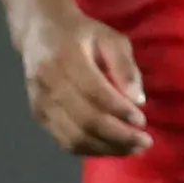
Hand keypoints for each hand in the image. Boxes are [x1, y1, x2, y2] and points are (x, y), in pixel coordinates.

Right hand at [16, 5, 149, 157]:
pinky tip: (111, 148)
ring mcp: (40, 103)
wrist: (39, 32)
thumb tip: (138, 101)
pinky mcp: (39, 115)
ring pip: (74, 137)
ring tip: (132, 149)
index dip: (120, 111)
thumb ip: (126, 67)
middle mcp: (48, 83)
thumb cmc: (81, 34)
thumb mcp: (111, 39)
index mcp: (66, 58)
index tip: (142, 120)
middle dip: (119, 136)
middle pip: (85, 121)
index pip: (95, 93)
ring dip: (107, 148)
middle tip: (144, 141)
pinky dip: (91, 150)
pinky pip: (65, 142)